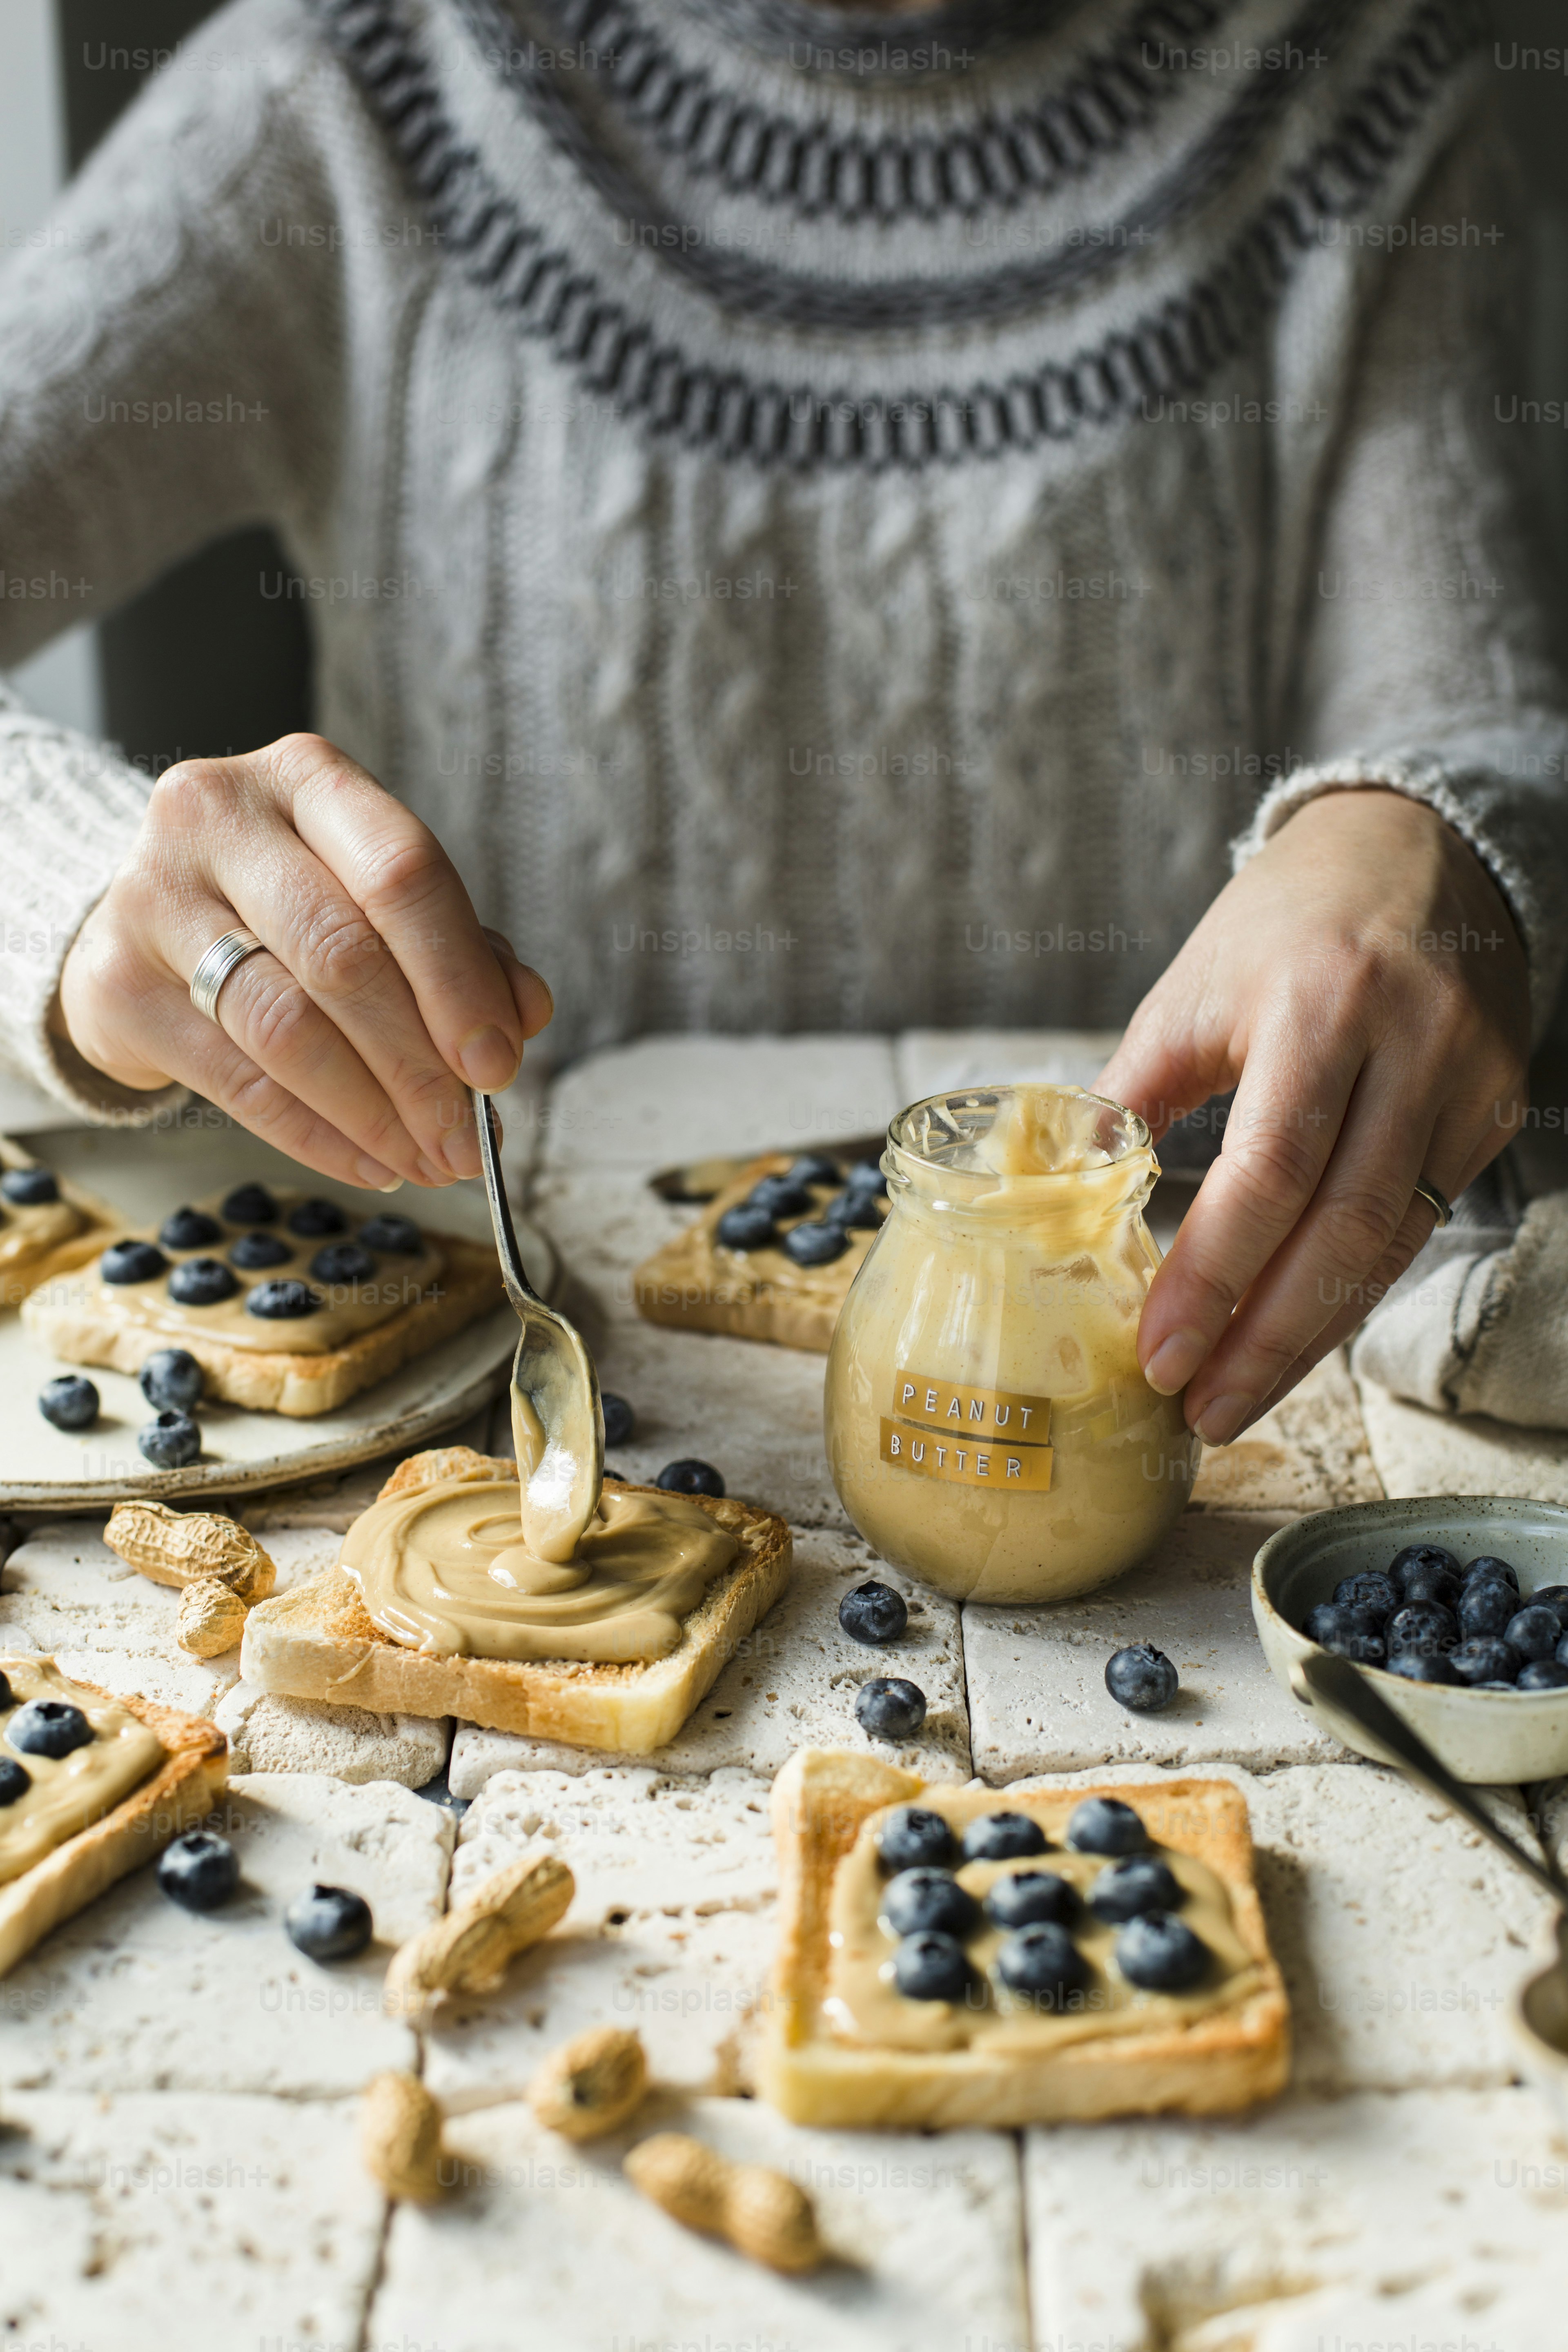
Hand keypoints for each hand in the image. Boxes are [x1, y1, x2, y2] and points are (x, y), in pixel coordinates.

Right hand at [57, 734, 552, 1186]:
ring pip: (287, 1028)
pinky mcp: (116, 985)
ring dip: (374, 1114)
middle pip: (343, 955)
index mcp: (306, 779)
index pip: (401, 872)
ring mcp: (153, 899)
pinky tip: (371, 1162)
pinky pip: (238, 1083)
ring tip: (428, 1161)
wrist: (145, 916)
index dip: (459, 978)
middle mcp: (217, 819)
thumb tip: (525, 1013)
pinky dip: (318, 1137)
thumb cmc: (287, 904)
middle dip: (421, 1065)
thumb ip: (460, 947)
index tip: (498, 1062)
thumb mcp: (376, 899)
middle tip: (469, 1137)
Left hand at [1096, 789, 1529, 1441]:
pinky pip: (1420, 1223)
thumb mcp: (1189, 991)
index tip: (1159, 1354)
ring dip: (1311, 1337)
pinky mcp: (1494, 1107)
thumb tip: (1054, 1196)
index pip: (1268, 1172)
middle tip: (1200, 1410)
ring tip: (1238, 1397)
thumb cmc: (1280, 923)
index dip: (1213, 1276)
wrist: (1413, 848)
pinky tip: (1299, 1335)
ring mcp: (1465, 1081)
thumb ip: (1129, 1094)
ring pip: (1389, 1244)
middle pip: (1342, 1229)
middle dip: (1266, 1340)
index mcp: (1317, 1004)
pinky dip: (1354, 1287)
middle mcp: (1408, 1045)